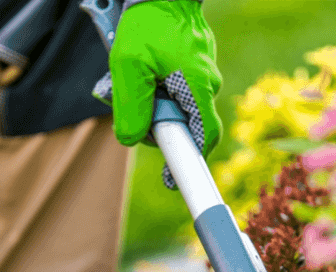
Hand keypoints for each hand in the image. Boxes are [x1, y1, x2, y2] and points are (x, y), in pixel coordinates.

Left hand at [108, 0, 222, 154]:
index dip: (189, 164)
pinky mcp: (195, 68)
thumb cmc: (147, 24)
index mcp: (198, 86)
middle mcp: (207, 83)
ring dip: (154, 105)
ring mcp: (203, 75)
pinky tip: (145, 73)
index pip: (204, 137)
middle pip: (183, 124)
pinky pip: (177, 91)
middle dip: (157, 125)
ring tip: (136, 82)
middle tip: (133, 110)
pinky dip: (158, 90)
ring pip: (177, 107)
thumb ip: (130, 106)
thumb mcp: (128, 67)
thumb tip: (131, 139)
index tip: (172, 181)